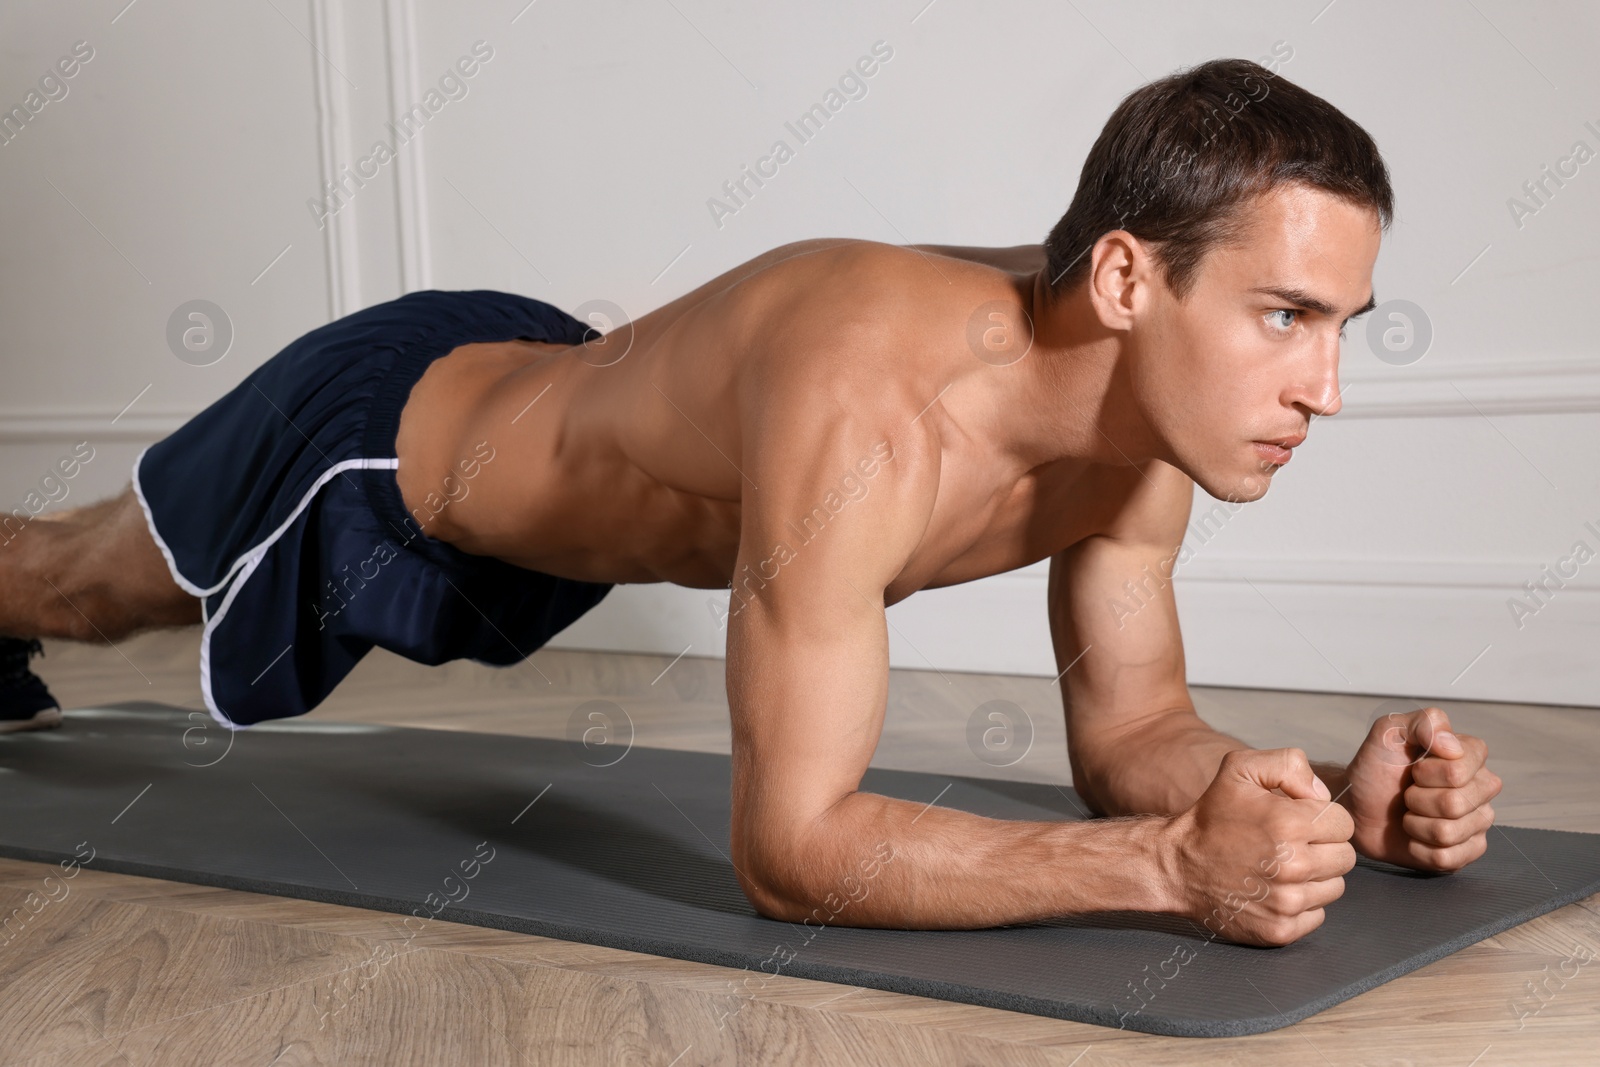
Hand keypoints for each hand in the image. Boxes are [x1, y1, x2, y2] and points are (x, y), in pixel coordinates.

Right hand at [1165, 748, 1356, 945]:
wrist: (1177, 866)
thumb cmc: (1212, 817)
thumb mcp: (1240, 768)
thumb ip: (1289, 764)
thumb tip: (1322, 794)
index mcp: (1289, 824)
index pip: (1344, 823)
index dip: (1321, 818)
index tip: (1296, 821)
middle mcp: (1293, 865)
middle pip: (1345, 857)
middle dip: (1323, 847)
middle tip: (1290, 845)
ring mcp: (1287, 902)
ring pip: (1335, 887)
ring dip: (1314, 877)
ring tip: (1280, 867)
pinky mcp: (1281, 930)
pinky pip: (1318, 916)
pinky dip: (1301, 905)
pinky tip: (1274, 890)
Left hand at [1342, 706, 1500, 870]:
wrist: (1357, 805)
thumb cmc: (1375, 767)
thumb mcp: (1390, 732)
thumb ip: (1423, 722)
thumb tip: (1453, 745)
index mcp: (1471, 756)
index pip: (1459, 770)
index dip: (1427, 772)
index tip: (1413, 768)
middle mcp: (1482, 788)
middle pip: (1456, 803)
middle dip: (1418, 799)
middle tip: (1407, 794)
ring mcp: (1478, 822)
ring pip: (1449, 833)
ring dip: (1416, 824)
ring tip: (1409, 813)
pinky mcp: (1467, 851)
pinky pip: (1447, 857)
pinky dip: (1419, 848)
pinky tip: (1414, 836)